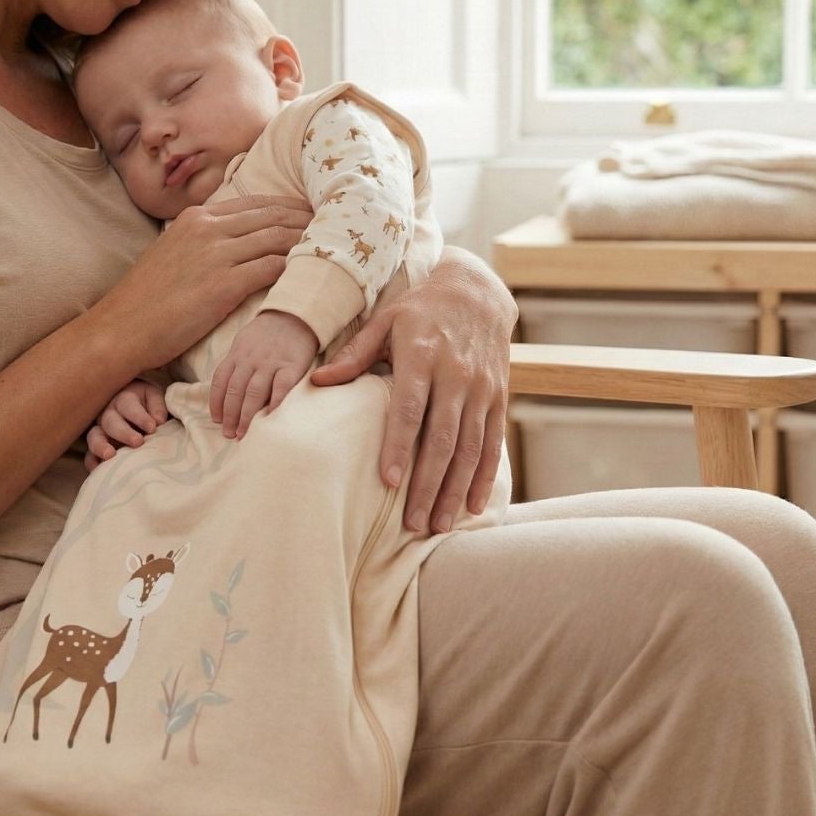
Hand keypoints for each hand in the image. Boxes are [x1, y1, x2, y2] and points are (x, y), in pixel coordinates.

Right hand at [84, 379, 172, 472]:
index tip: (152, 427)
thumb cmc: (150, 404)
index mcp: (124, 399)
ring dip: (100, 446)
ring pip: (94, 436)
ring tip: (110, 456)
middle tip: (138, 442)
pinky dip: (92, 462)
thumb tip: (158, 420)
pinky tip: (98, 469)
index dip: (139, 417)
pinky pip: (90, 454)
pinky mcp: (98, 446)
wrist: (142, 408)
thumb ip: (157, 407)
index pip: (128, 406)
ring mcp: (101, 430)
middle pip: (110, 421)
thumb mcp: (156, 398)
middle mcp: (109, 413)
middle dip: (123, 432)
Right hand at [92, 195, 315, 372]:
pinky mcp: (224, 284)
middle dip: (309, 220)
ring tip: (336, 247)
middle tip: (339, 225)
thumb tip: (233, 240)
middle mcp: (208, 228)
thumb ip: (203, 241)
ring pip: (279, 238)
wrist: (121, 328)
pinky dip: (298, 267)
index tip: (314, 213)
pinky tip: (316, 272)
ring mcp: (216, 254)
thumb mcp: (173, 254)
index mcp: (197, 218)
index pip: (257, 204)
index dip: (291, 208)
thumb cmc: (148, 301)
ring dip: (310, 241)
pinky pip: (274, 268)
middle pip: (274, 216)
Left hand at [209, 310, 319, 439]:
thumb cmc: (268, 333)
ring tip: (243, 433)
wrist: (296, 315)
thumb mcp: (245, 342)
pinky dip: (274, 403)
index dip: (216, 403)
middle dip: (230, 415)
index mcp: (237, 354)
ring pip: (253, 392)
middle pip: (235, 391)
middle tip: (229, 434)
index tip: (217, 420)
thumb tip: (227, 392)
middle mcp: (250, 359)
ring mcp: (271, 362)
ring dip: (246, 415)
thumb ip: (237, 363)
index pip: (220, 381)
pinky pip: (281, 387)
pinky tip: (270, 418)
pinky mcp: (292, 365)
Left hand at [309, 247, 513, 533]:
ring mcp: (482, 389)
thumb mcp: (385, 321)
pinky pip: (493, 443)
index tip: (389, 481)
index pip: (411, 408)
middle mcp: (457, 375)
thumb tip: (316, 381)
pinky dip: (485, 477)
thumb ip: (354, 355)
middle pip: (444, 438)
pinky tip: (473, 506)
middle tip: (412, 522)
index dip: (401, 445)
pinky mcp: (499, 397)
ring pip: (471, 447)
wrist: (477, 291)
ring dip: (455, 489)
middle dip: (428, 483)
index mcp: (423, 355)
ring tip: (438, 523)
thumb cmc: (420, 309)